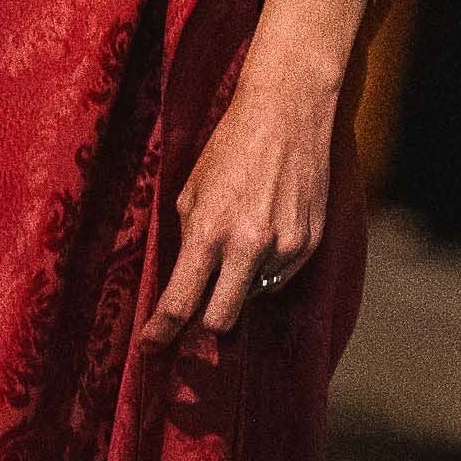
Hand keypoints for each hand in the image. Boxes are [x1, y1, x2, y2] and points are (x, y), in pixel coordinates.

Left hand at [143, 36, 339, 347]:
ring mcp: (285, 245)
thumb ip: (189, 241)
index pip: (180, 302)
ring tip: (242, 240)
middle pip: (221, 320)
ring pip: (254, 296)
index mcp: (209, 231)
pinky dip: (268, 266)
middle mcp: (249, 245)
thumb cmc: (232, 147)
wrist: (288, 112)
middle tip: (197, 307)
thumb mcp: (192, 191)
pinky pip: (280, 275)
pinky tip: (267, 229)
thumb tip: (186, 283)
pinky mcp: (310, 241)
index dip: (161, 332)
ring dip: (242, 283)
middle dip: (204, 322)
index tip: (150, 348)